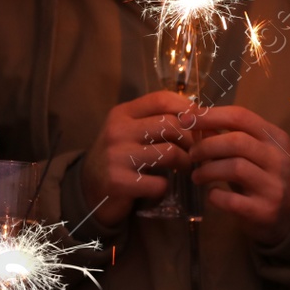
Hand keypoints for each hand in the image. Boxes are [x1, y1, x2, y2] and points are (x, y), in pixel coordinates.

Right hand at [79, 92, 198, 227]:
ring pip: (169, 153)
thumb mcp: (129, 131)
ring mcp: (117, 156)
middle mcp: (117, 131)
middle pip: (170, 125)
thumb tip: (198, 116)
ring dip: (184, 163)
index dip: (188, 109)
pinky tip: (161, 187)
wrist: (88, 189)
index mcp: (122, 113)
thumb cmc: (118, 157)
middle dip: (192, 139)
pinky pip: (159, 183)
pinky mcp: (118, 182)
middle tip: (197, 151)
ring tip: (184, 168)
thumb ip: (155, 120)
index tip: (200, 123)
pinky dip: (166, 186)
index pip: (161, 99)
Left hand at [189, 105, 289, 245]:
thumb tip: (193, 121)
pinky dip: (215, 196)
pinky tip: (212, 194)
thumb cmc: (260, 175)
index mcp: (275, 137)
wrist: (287, 214)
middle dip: (207, 146)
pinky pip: (232, 200)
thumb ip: (225, 136)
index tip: (186, 119)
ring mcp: (274, 186)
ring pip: (235, 168)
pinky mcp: (265, 211)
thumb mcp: (250, 152)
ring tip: (197, 176)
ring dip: (208, 170)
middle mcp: (279, 159)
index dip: (210, 116)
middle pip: (237, 141)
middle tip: (192, 155)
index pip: (241, 116)